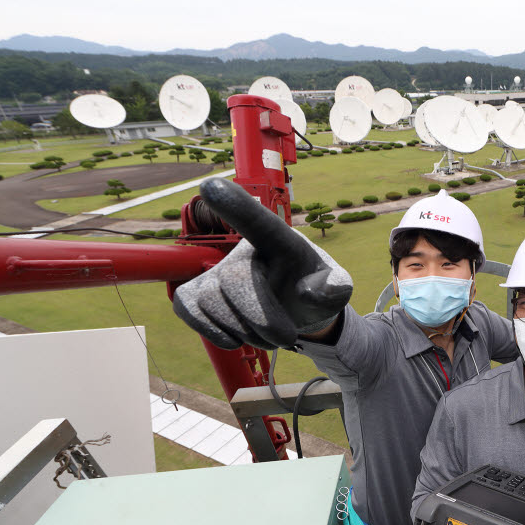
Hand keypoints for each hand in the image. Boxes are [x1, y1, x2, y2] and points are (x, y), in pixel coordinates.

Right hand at [172, 177, 352, 349]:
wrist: (296, 312)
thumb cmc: (315, 291)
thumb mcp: (337, 289)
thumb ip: (336, 290)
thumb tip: (306, 292)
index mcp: (280, 240)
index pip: (258, 220)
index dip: (236, 206)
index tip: (211, 186)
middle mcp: (244, 250)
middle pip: (235, 278)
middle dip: (262, 318)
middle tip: (285, 338)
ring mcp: (216, 271)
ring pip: (212, 301)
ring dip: (245, 331)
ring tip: (267, 335)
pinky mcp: (196, 293)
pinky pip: (187, 308)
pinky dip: (213, 331)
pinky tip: (235, 336)